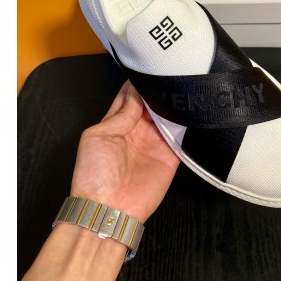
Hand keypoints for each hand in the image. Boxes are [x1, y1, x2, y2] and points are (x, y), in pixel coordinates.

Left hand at [71, 80, 179, 222]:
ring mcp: (153, 144)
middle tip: (165, 77)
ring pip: (166, 118)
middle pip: (150, 106)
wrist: (108, 209)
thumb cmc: (94, 175)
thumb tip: (135, 95)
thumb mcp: (98, 136)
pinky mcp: (169, 157)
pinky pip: (180, 138)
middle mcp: (136, 132)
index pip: (129, 99)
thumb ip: (120, 115)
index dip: (136, 85)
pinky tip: (187, 111)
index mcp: (115, 125)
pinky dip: (184, 126)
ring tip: (177, 89)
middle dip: (156, 93)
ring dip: (171, 106)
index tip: (146, 70)